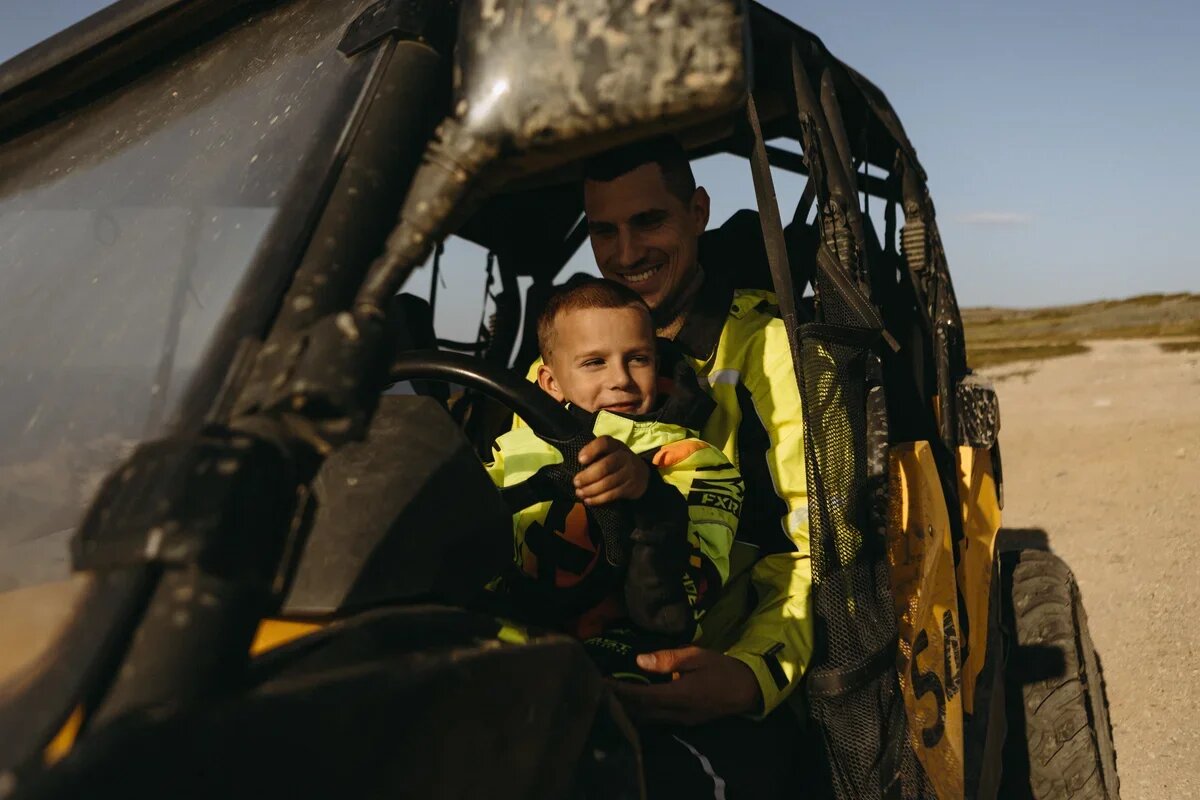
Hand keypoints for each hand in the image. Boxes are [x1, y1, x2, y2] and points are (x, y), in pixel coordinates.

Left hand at [574, 436, 649, 505]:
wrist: (642, 475)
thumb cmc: (617, 462)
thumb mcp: (610, 452)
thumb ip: (595, 454)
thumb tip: (576, 465)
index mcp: (615, 445)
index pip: (604, 443)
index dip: (591, 450)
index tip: (580, 460)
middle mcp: (624, 457)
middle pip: (605, 466)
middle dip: (588, 476)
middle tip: (576, 482)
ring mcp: (629, 473)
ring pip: (608, 482)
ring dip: (590, 490)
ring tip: (580, 493)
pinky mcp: (630, 487)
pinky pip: (612, 494)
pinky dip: (598, 499)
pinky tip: (588, 500)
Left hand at [609, 646, 761, 725]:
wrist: (747, 690)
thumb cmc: (722, 669)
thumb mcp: (697, 656)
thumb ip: (668, 659)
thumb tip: (640, 660)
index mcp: (679, 695)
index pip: (641, 696)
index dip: (619, 692)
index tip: (600, 684)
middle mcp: (676, 713)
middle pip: (640, 712)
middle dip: (618, 703)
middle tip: (597, 691)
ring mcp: (680, 721)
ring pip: (646, 719)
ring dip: (628, 710)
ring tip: (609, 697)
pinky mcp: (683, 722)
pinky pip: (656, 719)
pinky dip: (640, 712)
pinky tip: (631, 704)